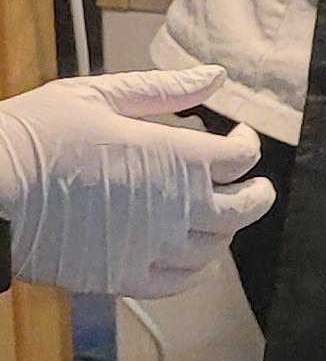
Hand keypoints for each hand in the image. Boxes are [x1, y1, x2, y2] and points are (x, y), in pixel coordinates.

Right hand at [0, 67, 272, 298]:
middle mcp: (175, 208)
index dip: (246, 143)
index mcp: (176, 159)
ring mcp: (150, 248)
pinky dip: (197, 270)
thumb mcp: (98, 96)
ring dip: (225, 228)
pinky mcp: (121, 278)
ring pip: (216, 247)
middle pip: (245, 208)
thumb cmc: (35, 136)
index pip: (241, 158)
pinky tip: (193, 256)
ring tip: (216, 212)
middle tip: (250, 182)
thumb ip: (164, 89)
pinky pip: (180, 283)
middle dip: (255, 191)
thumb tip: (215, 77)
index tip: (235, 136)